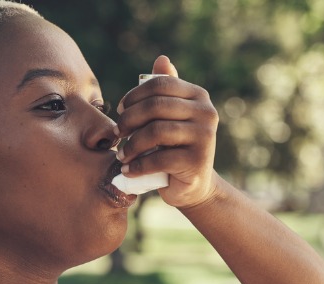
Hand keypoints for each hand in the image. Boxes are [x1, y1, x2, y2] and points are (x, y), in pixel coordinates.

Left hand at [115, 55, 219, 208]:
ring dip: (131, 145)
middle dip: (129, 119)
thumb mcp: (169, 116)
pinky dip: (138, 166)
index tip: (120, 110)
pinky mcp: (198, 161)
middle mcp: (206, 112)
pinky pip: (159, 158)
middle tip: (117, 133)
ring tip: (122, 155)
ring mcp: (205, 136)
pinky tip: (128, 170)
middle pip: (156, 106)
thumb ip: (166, 90)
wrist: (192, 184)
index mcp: (198, 95)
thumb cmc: (174, 146)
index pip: (161, 84)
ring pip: (156, 131)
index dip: (135, 95)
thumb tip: (161, 59)